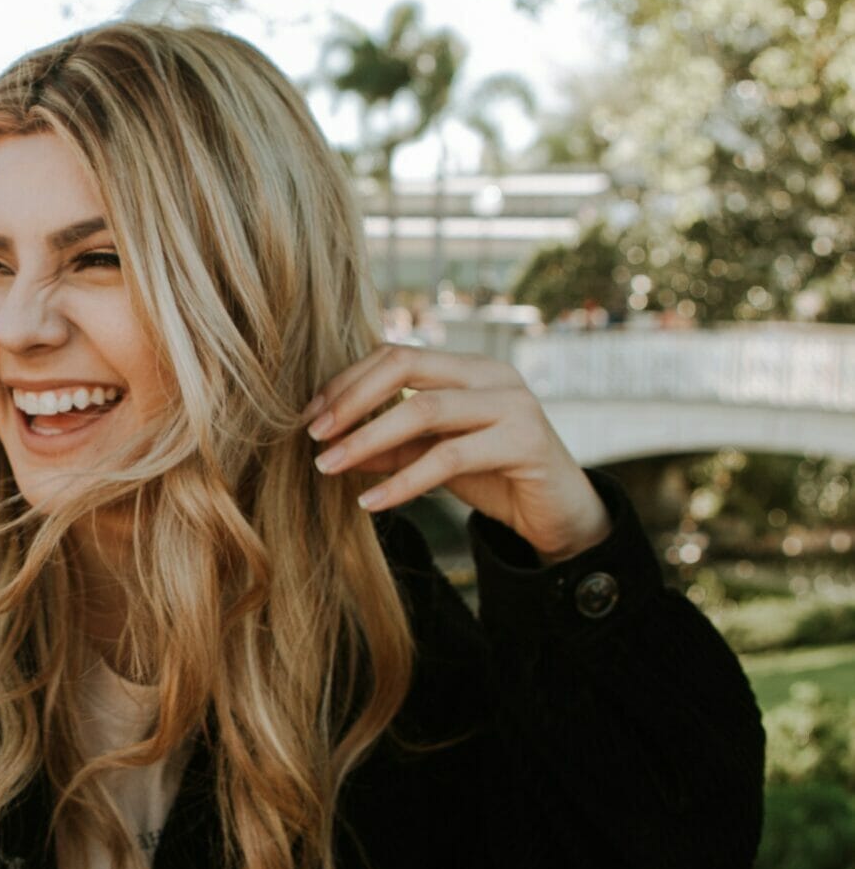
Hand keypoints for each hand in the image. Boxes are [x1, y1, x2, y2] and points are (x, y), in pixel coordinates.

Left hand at [304, 345, 610, 562]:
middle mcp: (491, 374)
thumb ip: (388, 446)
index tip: (309, 417)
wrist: (559, 513)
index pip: (395, 354)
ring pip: (424, 409)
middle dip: (350, 399)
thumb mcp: (430, 456)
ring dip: (367, 439)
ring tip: (327, 468)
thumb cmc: (493, 476)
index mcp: (466, 367)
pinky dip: (402, 481)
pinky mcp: (525, 442)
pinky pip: (449, 457)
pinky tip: (371, 502)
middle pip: (406, 364)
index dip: (347, 382)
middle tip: (312, 435)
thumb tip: (329, 445)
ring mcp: (513, 403)